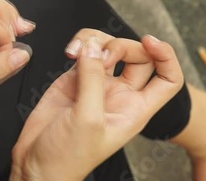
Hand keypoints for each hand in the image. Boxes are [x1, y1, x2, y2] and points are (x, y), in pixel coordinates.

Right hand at [11, 30, 183, 180]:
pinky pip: (85, 50)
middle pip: (138, 56)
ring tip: (79, 53)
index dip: (166, 56)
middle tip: (102, 55)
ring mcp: (98, 84)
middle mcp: (121, 94)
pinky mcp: (76, 78)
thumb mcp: (87, 120)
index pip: (168, 79)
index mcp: (135, 109)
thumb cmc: (67, 156)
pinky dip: (80, 44)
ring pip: (110, 48)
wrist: (37, 164)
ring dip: (97, 41)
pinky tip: (70, 52)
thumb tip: (93, 46)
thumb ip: (93, 80)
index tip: (150, 41)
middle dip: (121, 45)